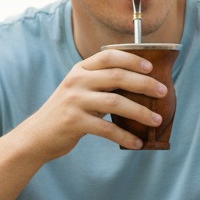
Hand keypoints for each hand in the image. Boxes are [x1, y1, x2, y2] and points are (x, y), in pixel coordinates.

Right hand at [20, 49, 167, 156]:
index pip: (109, 56)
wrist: (36, 136)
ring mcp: (74, 101)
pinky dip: (125, 136)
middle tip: (163, 91)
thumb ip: (102, 84)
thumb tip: (141, 85)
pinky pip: (106, 129)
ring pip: (116, 102)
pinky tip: (137, 143)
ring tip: (157, 119)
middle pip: (117, 77)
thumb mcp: (80, 90)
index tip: (151, 67)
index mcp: (80, 70)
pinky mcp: (74, 122)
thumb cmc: (67, 112)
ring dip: (140, 112)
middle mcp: (77, 81)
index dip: (132, 59)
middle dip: (144, 83)